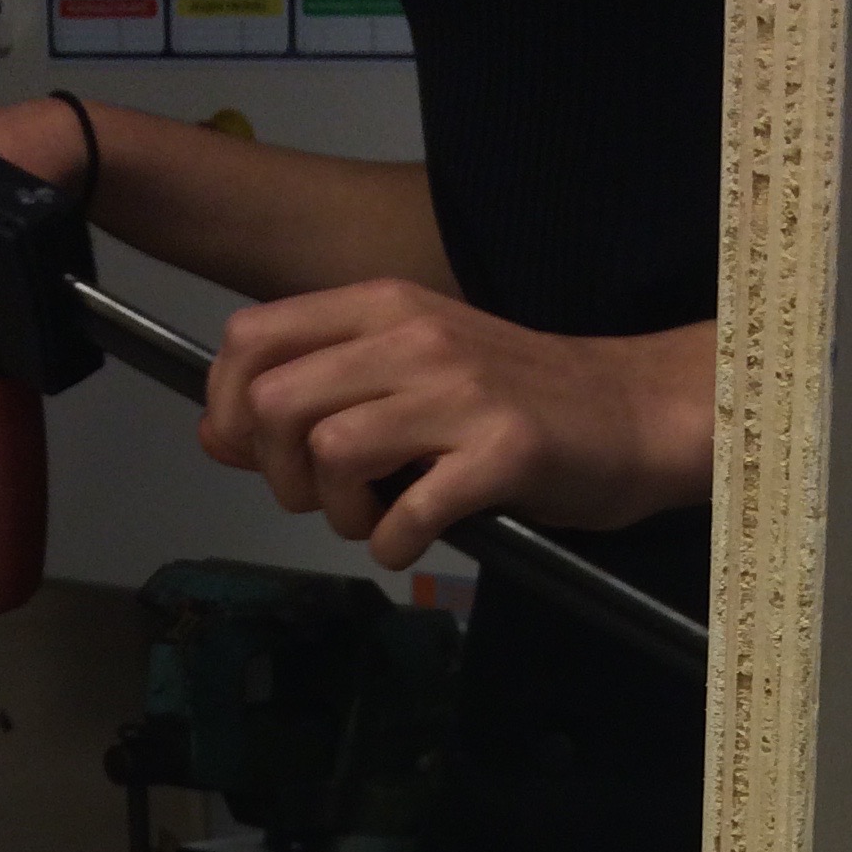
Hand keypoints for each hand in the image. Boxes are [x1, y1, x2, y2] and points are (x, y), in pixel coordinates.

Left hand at [201, 280, 714, 566]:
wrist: (632, 413)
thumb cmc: (516, 402)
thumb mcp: (407, 376)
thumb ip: (317, 395)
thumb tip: (218, 435)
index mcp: (380, 306)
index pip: (250, 339)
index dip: (229, 410)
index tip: (263, 458)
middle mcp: (411, 335)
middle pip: (277, 404)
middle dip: (281, 475)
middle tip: (327, 500)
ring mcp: (458, 392)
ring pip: (331, 453)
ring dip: (337, 513)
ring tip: (375, 520)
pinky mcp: (503, 452)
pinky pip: (408, 511)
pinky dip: (394, 545)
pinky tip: (413, 543)